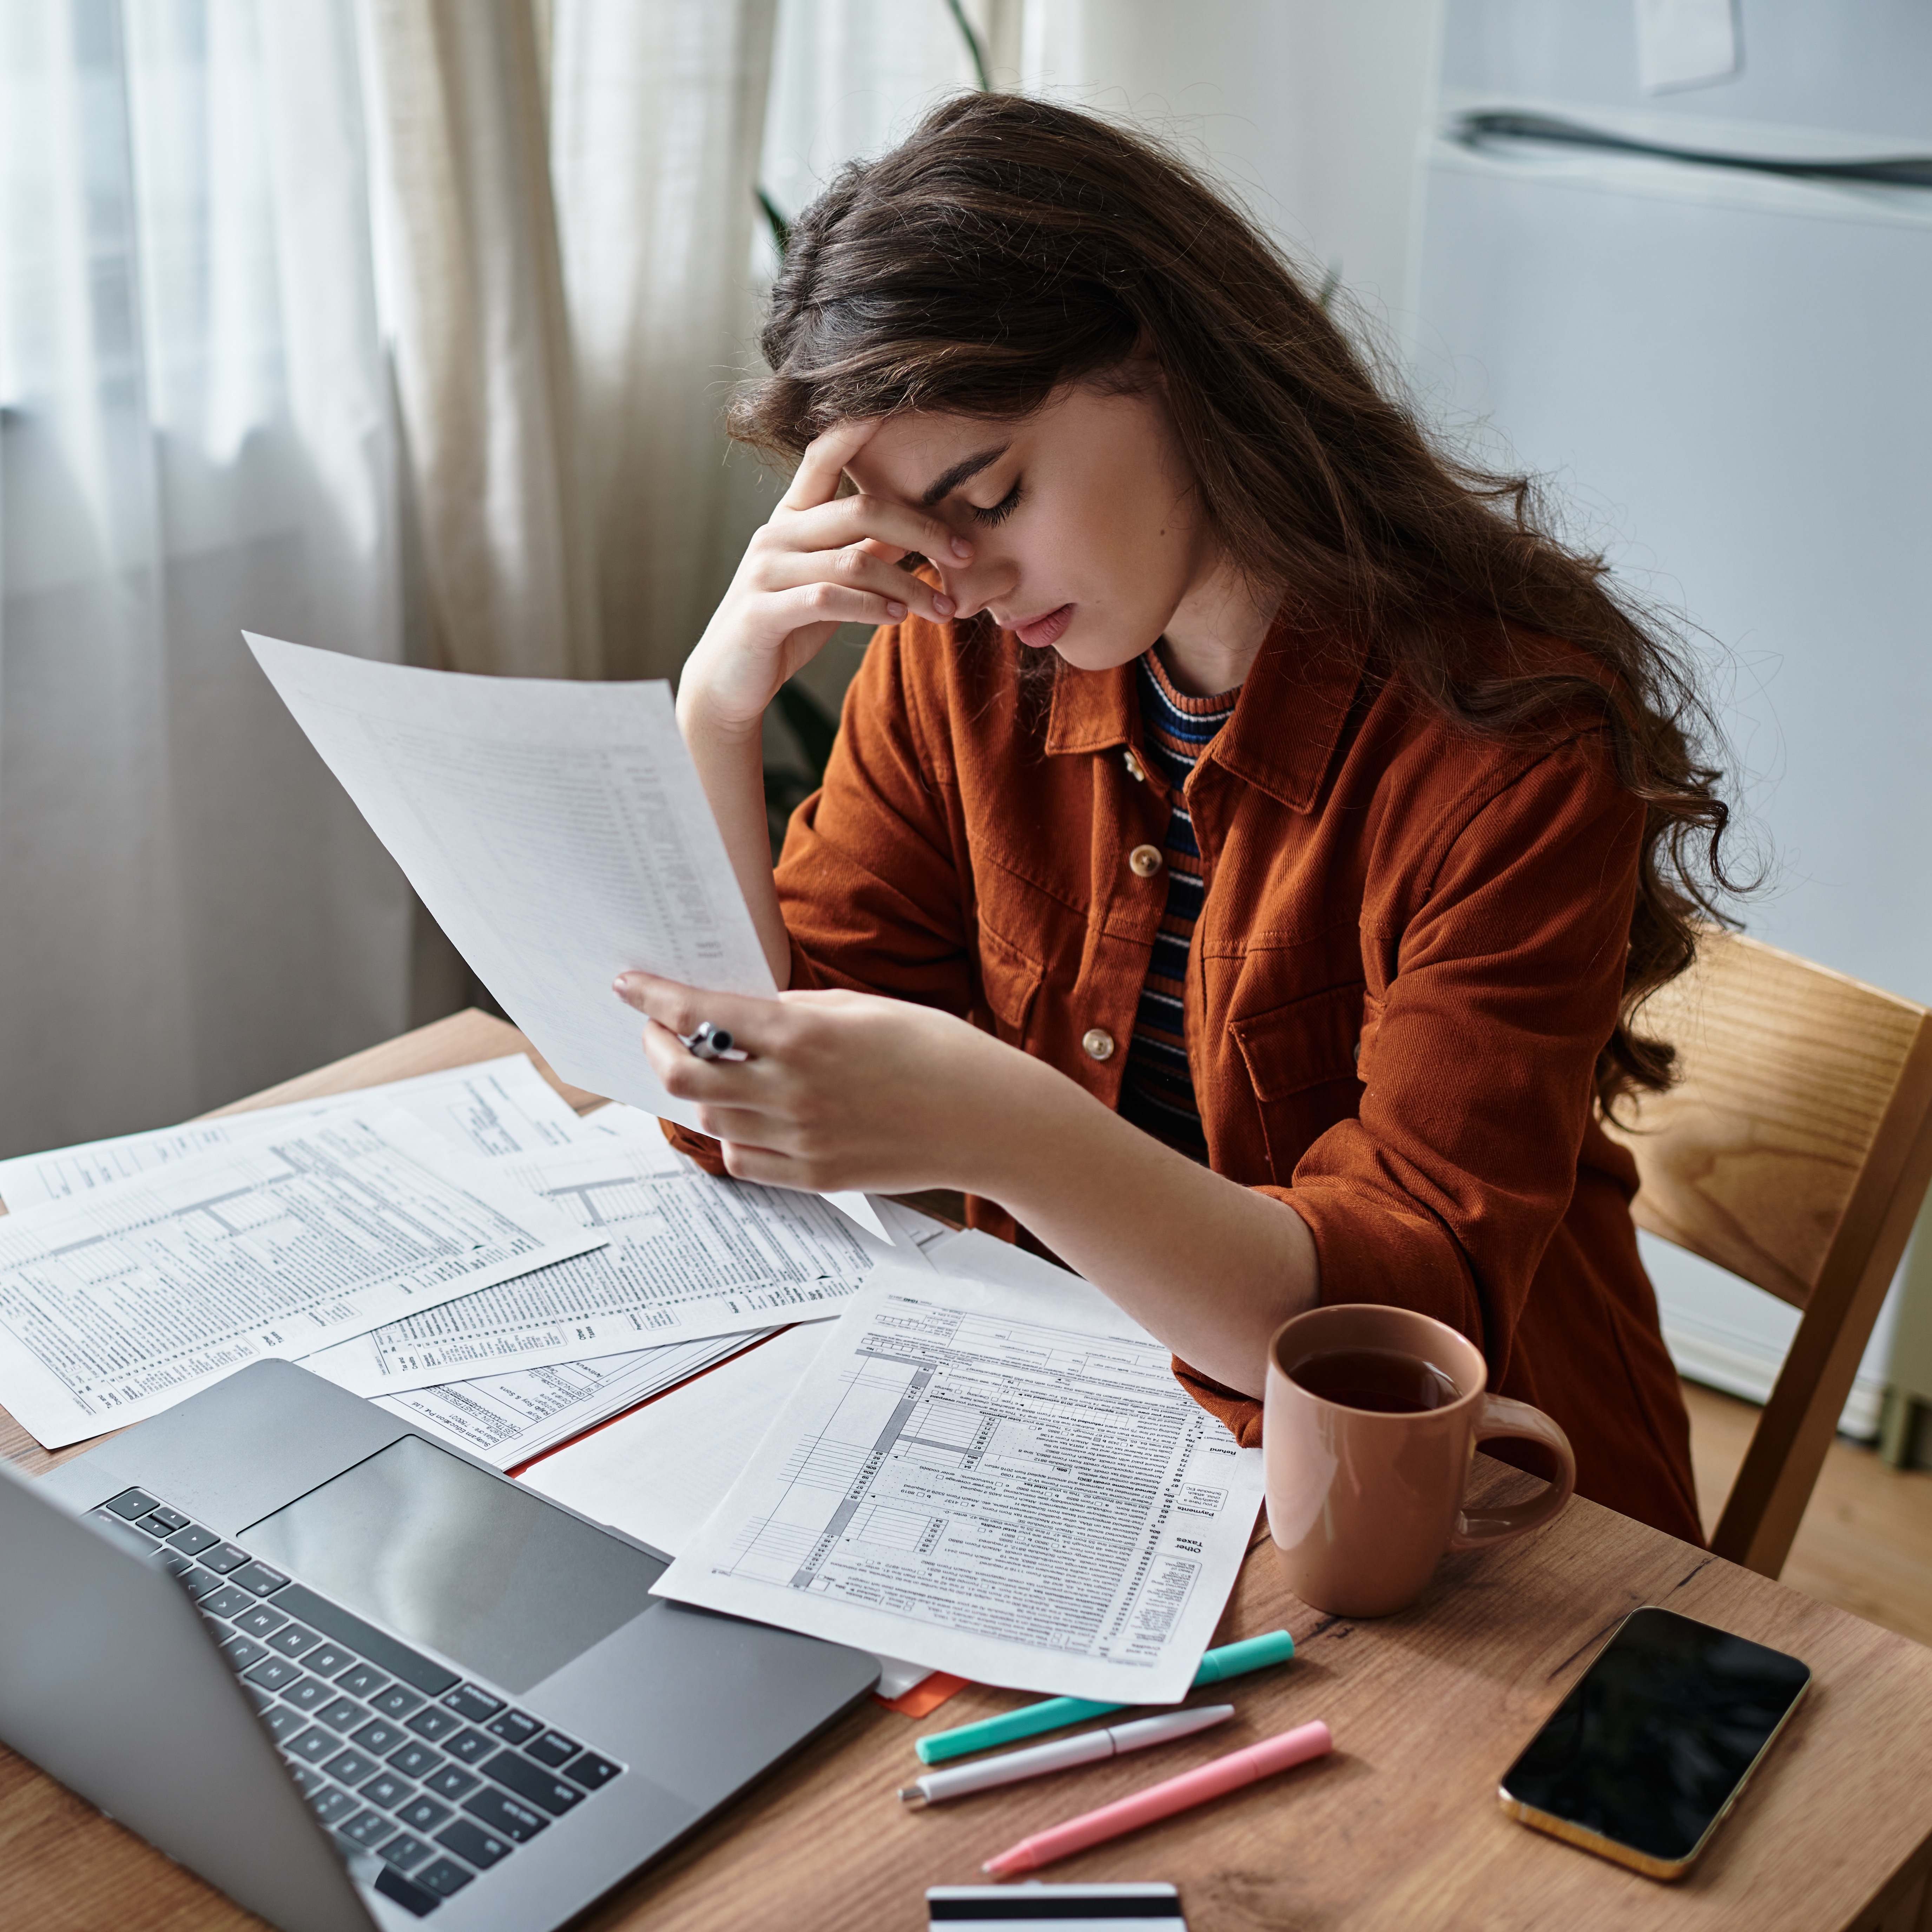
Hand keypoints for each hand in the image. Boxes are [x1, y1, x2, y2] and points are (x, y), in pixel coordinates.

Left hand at [613, 971, 1039, 1196]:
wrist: (988, 1118)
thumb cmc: (935, 1050)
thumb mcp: (862, 1007)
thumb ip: (796, 1009)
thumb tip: (744, 1016)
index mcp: (804, 1034)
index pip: (701, 1013)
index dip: (654, 997)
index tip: (628, 985)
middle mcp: (793, 1089)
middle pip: (683, 1076)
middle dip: (657, 1048)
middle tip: (658, 1032)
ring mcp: (801, 1139)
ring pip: (708, 1120)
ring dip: (695, 1092)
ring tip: (706, 1071)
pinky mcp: (815, 1176)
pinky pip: (743, 1160)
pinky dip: (731, 1136)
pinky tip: (746, 1116)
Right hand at [677, 419, 972, 739]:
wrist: (727, 681)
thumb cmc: (786, 625)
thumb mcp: (830, 581)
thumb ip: (866, 552)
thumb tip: (919, 530)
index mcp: (792, 517)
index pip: (822, 457)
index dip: (856, 428)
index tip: (896, 407)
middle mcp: (775, 534)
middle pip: (860, 509)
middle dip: (922, 531)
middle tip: (965, 554)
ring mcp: (765, 572)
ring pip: (853, 562)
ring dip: (908, 585)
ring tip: (943, 608)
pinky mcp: (761, 612)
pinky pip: (827, 600)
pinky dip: (871, 609)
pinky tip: (898, 618)